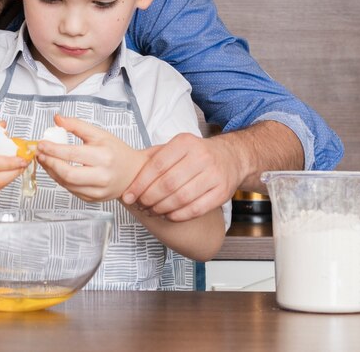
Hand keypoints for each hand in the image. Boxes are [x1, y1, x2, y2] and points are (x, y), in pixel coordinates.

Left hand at [36, 114, 146, 201]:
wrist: (133, 173)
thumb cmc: (116, 151)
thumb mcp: (100, 133)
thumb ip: (77, 125)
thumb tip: (57, 119)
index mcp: (104, 156)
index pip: (73, 153)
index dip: (53, 149)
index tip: (41, 144)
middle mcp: (102, 176)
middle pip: (68, 174)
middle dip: (50, 164)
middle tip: (40, 154)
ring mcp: (98, 191)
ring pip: (67, 184)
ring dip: (52, 172)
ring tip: (45, 160)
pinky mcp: (94, 199)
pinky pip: (71, 190)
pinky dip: (60, 179)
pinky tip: (56, 169)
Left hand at [121, 132, 240, 221]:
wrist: (231, 157)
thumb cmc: (197, 153)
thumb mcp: (176, 146)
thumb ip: (154, 156)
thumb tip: (128, 170)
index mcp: (184, 142)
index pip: (156, 165)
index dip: (140, 183)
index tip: (129, 195)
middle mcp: (201, 156)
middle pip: (168, 183)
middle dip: (149, 198)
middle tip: (140, 205)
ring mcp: (214, 175)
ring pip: (181, 198)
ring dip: (162, 208)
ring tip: (152, 211)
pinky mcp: (222, 192)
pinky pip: (196, 209)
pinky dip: (179, 215)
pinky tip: (168, 215)